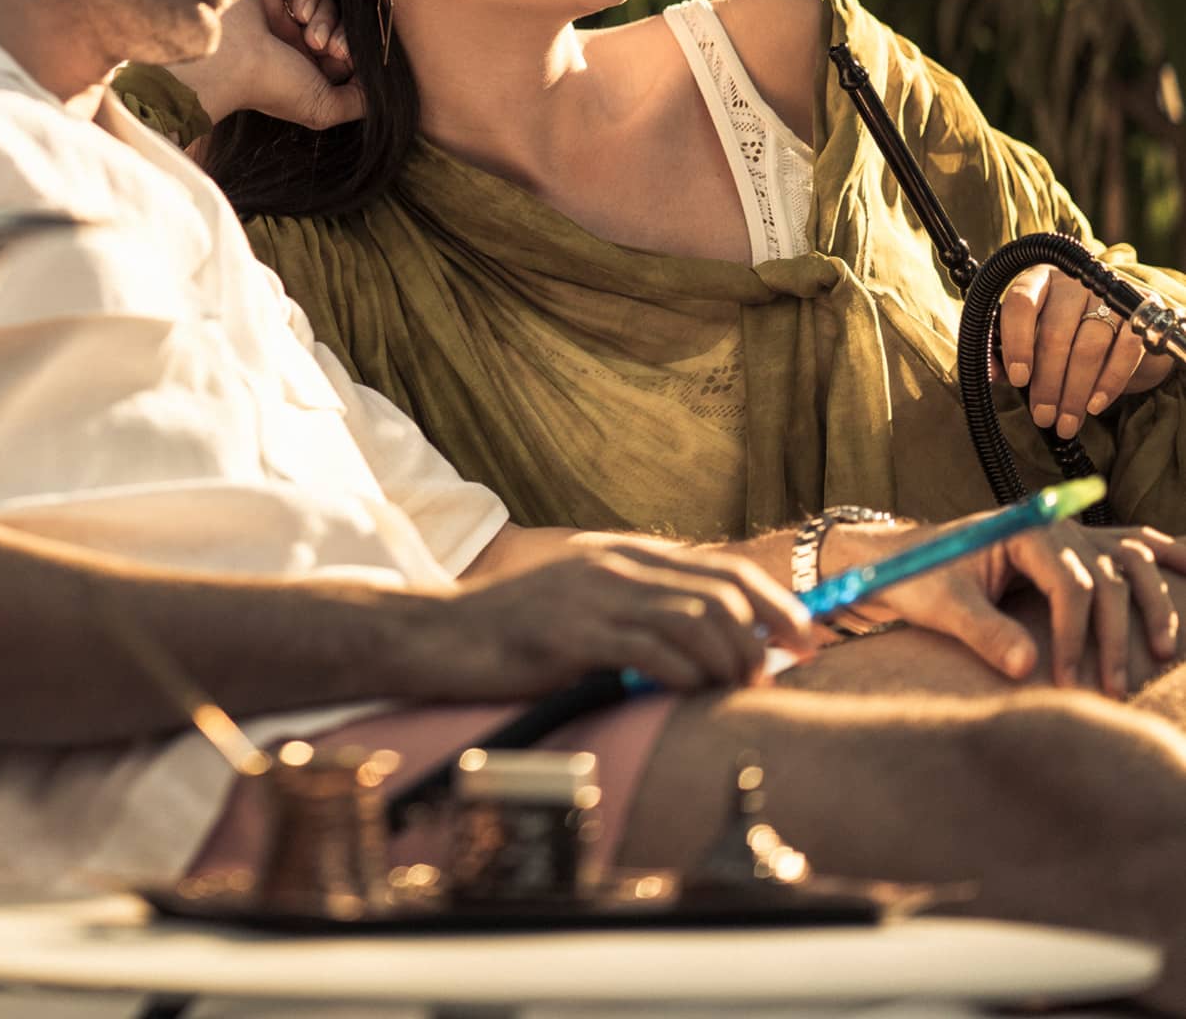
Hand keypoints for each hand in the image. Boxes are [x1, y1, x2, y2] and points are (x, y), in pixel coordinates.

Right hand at [172, 0, 361, 129]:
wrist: (229, 62)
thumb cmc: (272, 86)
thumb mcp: (323, 108)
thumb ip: (358, 102)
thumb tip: (384, 93)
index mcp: (304, 67)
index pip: (343, 47)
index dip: (353, 50)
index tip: (347, 58)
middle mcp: (293, 39)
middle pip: (337, 21)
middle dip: (342, 34)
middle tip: (332, 49)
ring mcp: (280, 12)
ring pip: (323, 0)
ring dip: (326, 16)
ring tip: (311, 37)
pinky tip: (300, 13)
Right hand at [431, 534, 813, 700]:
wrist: (441, 636)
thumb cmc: (515, 633)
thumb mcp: (585, 607)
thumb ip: (641, 613)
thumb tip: (716, 643)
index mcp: (623, 555)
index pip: (721, 569)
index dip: (774, 601)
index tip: (807, 636)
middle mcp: (616, 565)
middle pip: (721, 590)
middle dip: (767, 633)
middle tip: (776, 673)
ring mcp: (595, 596)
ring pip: (696, 620)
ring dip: (729, 661)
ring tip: (733, 690)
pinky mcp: (574, 634)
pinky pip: (652, 651)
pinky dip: (685, 674)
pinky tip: (688, 692)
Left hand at [835, 513, 1185, 696]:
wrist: (901, 560)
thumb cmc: (918, 578)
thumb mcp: (941, 606)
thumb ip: (983, 633)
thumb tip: (1027, 669)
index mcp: (1024, 529)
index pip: (1072, 585)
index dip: (1076, 638)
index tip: (1067, 683)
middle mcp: (1054, 526)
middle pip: (1108, 579)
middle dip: (1113, 639)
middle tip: (1112, 692)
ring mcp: (1067, 534)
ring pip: (1130, 562)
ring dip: (1154, 604)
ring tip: (1165, 652)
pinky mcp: (1070, 550)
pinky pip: (1127, 547)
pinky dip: (1161, 553)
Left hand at [998, 263, 1173, 438]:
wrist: (1117, 325)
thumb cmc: (1061, 330)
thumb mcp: (1031, 333)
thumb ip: (1005, 348)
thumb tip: (991, 374)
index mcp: (1036, 280)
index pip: (1020, 302)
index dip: (1017, 340)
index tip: (1017, 378)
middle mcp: (1071, 282)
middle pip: (1056, 332)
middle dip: (1047, 382)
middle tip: (1042, 417)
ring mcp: (1107, 294)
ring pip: (1089, 346)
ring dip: (1075, 391)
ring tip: (1066, 422)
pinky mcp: (1138, 313)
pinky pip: (1125, 350)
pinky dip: (1109, 381)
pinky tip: (1095, 405)